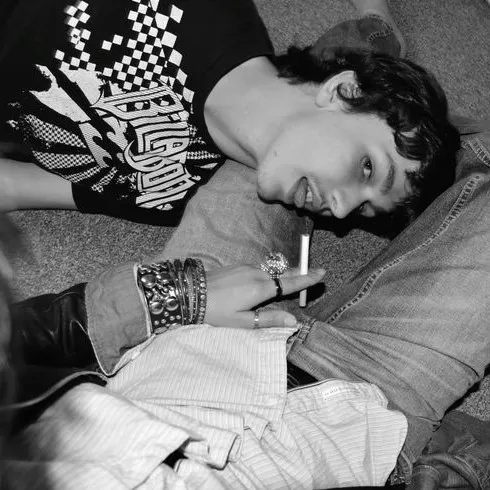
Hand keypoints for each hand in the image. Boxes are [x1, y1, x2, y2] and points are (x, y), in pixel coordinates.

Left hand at [204, 264, 324, 328]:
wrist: (189, 293)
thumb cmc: (215, 311)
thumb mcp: (242, 321)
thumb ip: (269, 320)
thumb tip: (293, 321)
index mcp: (260, 289)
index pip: (289, 283)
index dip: (307, 279)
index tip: (321, 272)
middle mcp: (256, 274)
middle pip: (283, 274)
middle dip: (299, 274)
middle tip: (314, 273)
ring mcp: (246, 267)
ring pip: (271, 273)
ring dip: (280, 278)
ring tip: (287, 285)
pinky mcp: (238, 266)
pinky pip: (259, 271)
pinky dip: (267, 276)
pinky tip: (262, 286)